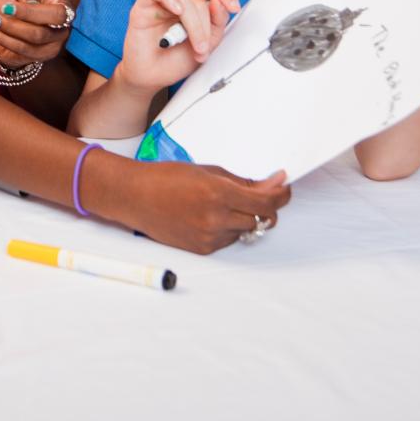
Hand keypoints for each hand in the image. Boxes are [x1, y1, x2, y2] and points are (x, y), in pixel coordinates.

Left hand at [0, 0, 97, 69]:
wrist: (1, 32)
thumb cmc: (10, 4)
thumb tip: (32, 2)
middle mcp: (64, 15)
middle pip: (57, 14)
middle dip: (27, 12)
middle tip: (5, 7)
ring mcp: (59, 36)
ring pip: (38, 34)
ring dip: (12, 27)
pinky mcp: (48, 54)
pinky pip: (27, 50)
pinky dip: (7, 39)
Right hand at [115, 0, 242, 93]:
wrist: (154, 76)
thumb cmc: (177, 60)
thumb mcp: (208, 44)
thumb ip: (217, 22)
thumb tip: (218, 1)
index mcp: (196, 3)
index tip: (234, 8)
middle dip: (205, 26)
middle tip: (203, 49)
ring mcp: (162, 1)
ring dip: (193, 24)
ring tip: (192, 47)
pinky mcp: (144, 5)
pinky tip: (175, 11)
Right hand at [115, 158, 291, 253]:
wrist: (135, 197)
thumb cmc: (166, 178)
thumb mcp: (207, 171)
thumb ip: (242, 182)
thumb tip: (270, 185)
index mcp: (218, 193)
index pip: (266, 202)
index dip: (281, 195)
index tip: (284, 188)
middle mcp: (216, 218)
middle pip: (262, 219)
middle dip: (266, 207)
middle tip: (260, 194)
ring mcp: (209, 236)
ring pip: (246, 230)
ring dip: (245, 218)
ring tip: (224, 204)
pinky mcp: (203, 249)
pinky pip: (229, 239)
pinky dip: (228, 228)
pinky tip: (211, 216)